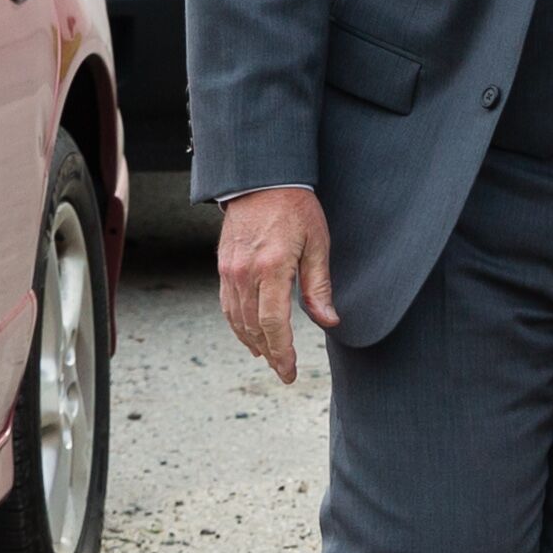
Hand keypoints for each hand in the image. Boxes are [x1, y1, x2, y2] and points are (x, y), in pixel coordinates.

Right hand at [219, 186, 337, 384]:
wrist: (261, 181)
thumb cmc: (296, 209)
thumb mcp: (317, 244)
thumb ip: (319, 286)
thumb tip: (329, 321)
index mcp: (271, 269)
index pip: (274, 323)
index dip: (282, 351)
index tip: (290, 371)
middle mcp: (245, 274)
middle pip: (254, 326)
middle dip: (269, 353)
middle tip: (284, 371)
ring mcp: (230, 271)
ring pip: (237, 319)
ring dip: (252, 342)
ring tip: (269, 358)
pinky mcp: (223, 267)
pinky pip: (228, 304)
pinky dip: (238, 324)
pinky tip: (249, 335)